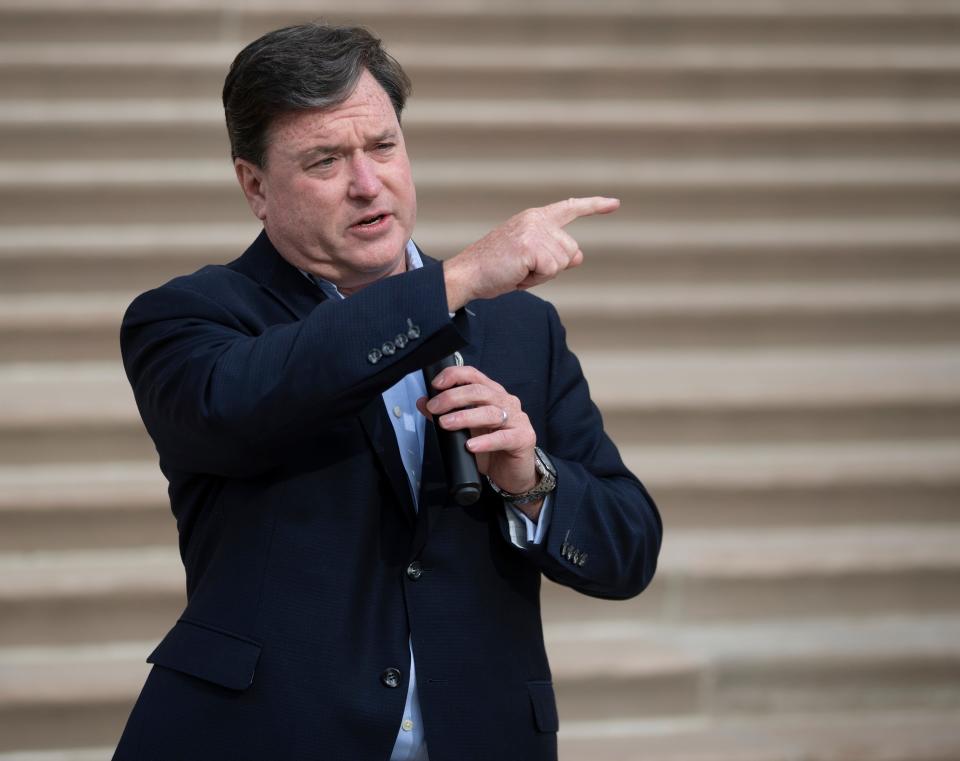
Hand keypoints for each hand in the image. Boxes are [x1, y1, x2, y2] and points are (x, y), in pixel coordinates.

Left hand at [416, 365, 543, 519]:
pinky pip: (503, 437)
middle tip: (435, 408)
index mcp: (493, 394)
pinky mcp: (523, 438)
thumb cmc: (491, 449)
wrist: (512, 474)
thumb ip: (446, 414)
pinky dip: (485, 441)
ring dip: (465, 417)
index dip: (454, 376)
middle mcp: (506, 402)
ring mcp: (517, 419)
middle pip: (479, 391)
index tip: (436, 385)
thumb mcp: (465, 430)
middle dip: (452, 397)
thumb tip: (424, 402)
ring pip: (490, 412)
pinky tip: (471, 445)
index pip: (473, 375)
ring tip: (446, 424)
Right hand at [443, 196, 619, 310]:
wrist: (467, 274)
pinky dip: (535, 280)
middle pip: (571, 251)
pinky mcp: (531, 246)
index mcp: (535, 218)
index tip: (615, 203)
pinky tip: (517, 273)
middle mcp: (536, 220)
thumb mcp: (530, 259)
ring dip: (542, 275)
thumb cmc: (495, 269)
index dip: (594, 206)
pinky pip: (551, 271)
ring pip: (562, 263)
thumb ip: (555, 254)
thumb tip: (579, 256)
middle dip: (551, 268)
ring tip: (517, 270)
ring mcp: (534, 232)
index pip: (570, 208)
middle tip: (522, 269)